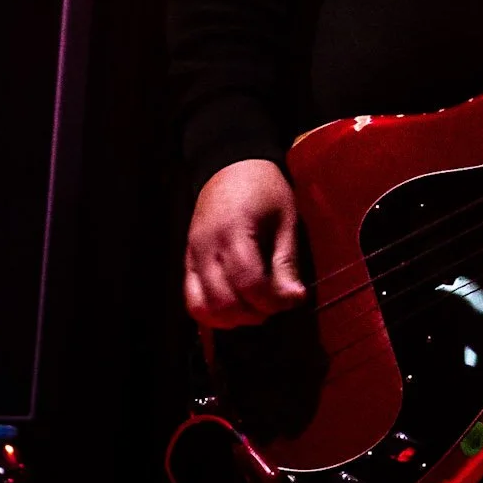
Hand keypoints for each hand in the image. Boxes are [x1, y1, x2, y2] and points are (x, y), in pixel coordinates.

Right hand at [184, 158, 305, 327]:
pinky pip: (191, 298)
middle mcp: (207, 246)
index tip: (291, 300)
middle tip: (275, 305)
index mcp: (234, 231)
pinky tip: (236, 306)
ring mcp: (192, 255)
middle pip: (223, 301)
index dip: (272, 301)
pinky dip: (212, 312)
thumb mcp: (285, 218)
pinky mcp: (188, 261)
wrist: (231, 165)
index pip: (249, 282)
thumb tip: (295, 298)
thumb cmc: (264, 188)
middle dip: (253, 313)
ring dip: (231, 318)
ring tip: (255, 307)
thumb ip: (286, 261)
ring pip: (201, 307)